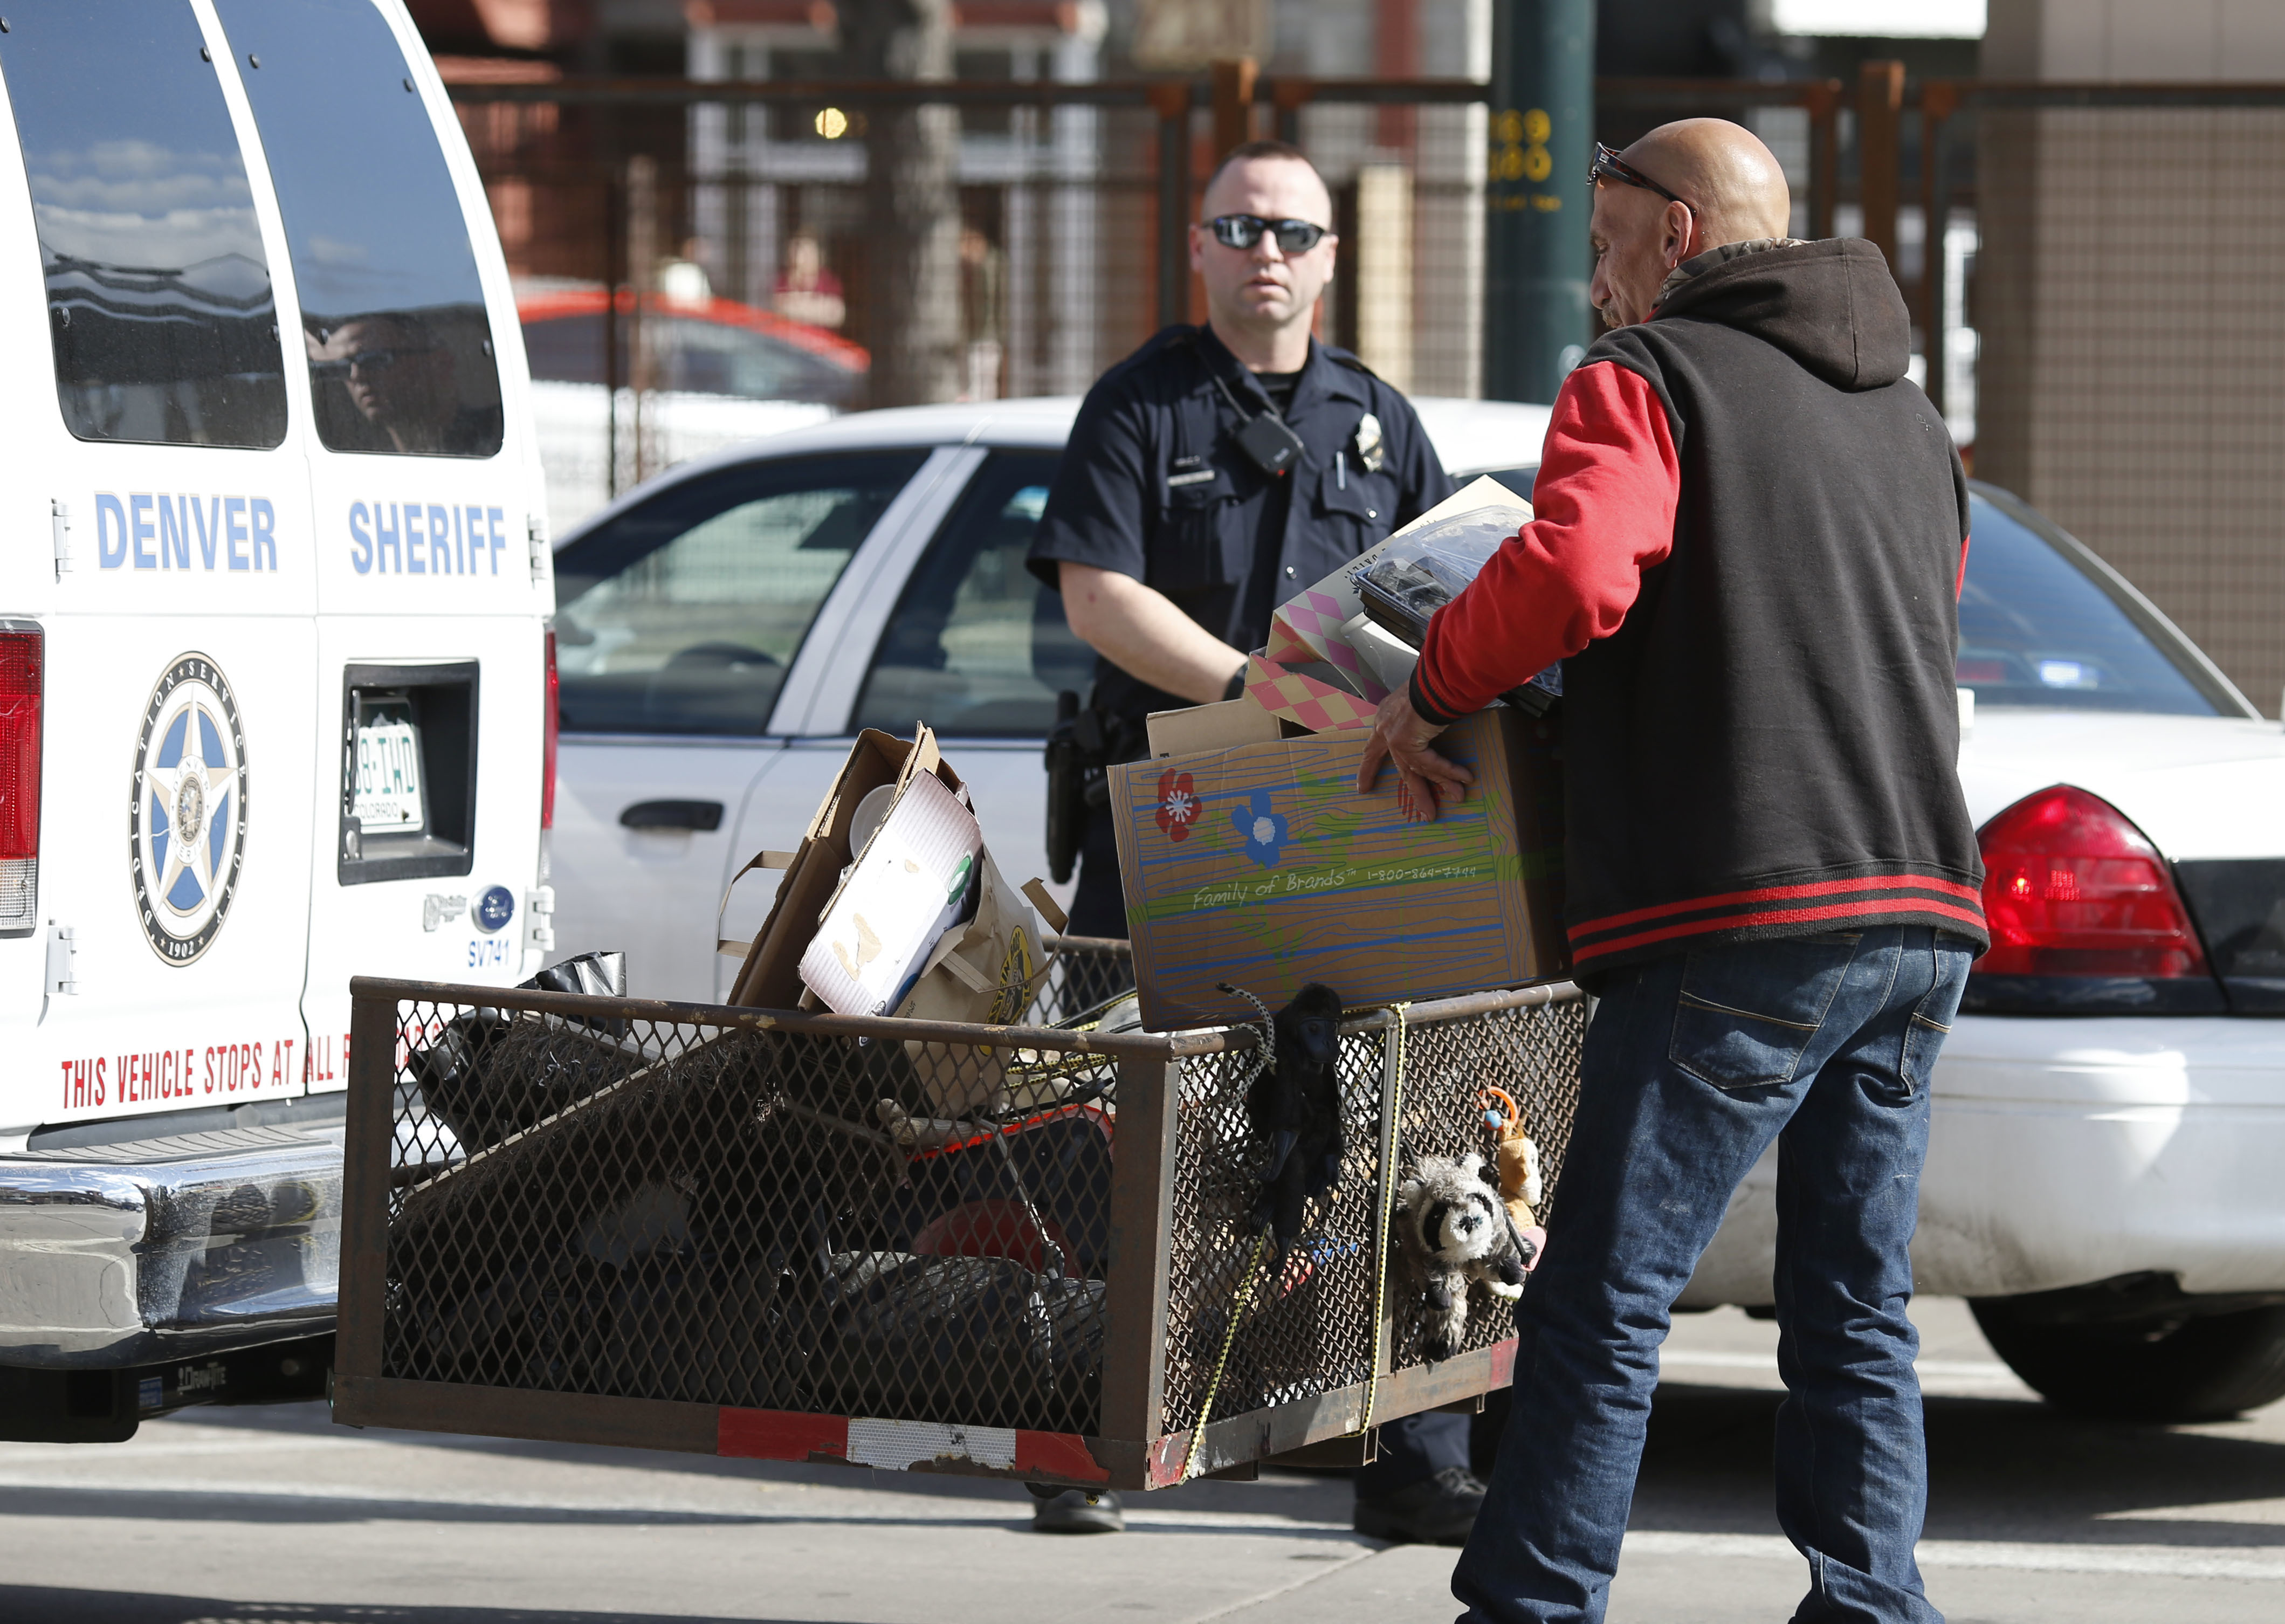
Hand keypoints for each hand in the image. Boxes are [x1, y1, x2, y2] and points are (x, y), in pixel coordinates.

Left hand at [1354, 688, 1472, 822]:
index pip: (1374, 746)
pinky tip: (1464, 779)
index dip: (1369, 767)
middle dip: (1414, 790)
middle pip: (1398, 766)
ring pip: (1416, 770)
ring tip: (1454, 800)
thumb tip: (1438, 725)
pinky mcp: (1406, 742)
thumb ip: (1423, 718)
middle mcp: (1385, 727)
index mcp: (1386, 716)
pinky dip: (1449, 771)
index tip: (1363, 786)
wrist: (1435, 677)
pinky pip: (1431, 763)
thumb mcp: (1422, 701)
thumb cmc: (1433, 683)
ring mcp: (1394, 736)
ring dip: (1439, 786)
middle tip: (1422, 811)